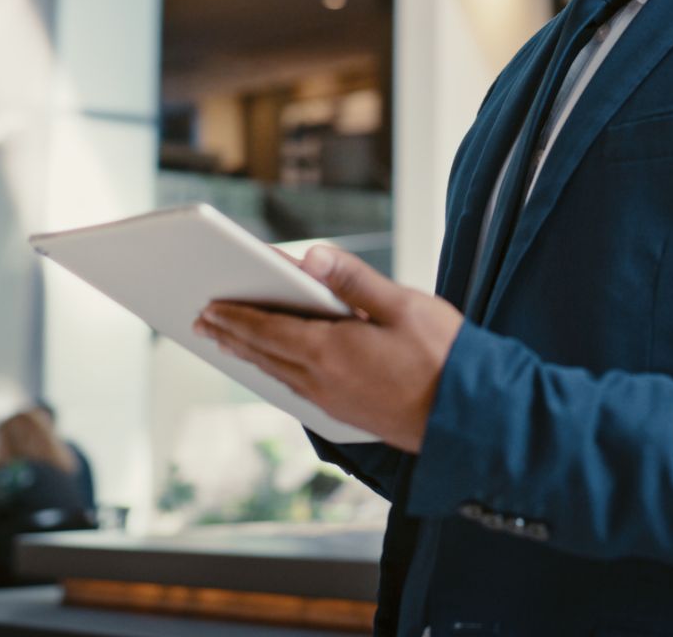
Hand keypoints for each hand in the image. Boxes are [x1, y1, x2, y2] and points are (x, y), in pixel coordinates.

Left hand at [193, 245, 463, 452]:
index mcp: (331, 349)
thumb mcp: (403, 305)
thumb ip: (355, 280)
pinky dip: (275, 374)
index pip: (268, 328)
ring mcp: (333, 401)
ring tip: (227, 343)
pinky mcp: (346, 414)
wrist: (469, 418)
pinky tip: (276, 371)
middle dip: (231, 335)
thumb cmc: (444, 356)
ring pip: (278, 374)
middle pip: (264, 353)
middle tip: (203, 321)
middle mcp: (322, 380)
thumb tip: (312, 255)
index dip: (236, 315)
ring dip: (249, 356)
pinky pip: (296, 390)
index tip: (209, 305)